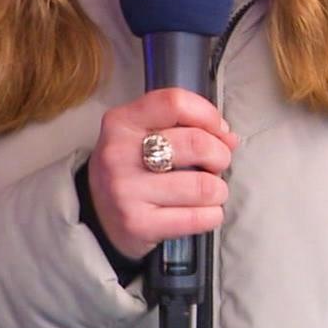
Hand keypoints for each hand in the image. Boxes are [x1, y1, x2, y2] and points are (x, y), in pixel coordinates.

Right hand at [86, 88, 238, 261]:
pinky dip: (212, 215)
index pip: (175, 103)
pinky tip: (204, 212)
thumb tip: (230, 137)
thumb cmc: (131, 168)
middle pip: (196, 144)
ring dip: (218, 190)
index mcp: (121, 122)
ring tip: (209, 191)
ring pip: (203, 185)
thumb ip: (184, 126)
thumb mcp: (142, 134)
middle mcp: (119, 154)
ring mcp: (126, 191)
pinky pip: (197, 218)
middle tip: (216, 164)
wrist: (97, 216)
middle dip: (220, 155)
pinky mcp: (137, 224)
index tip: (219, 130)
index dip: (208, 115)